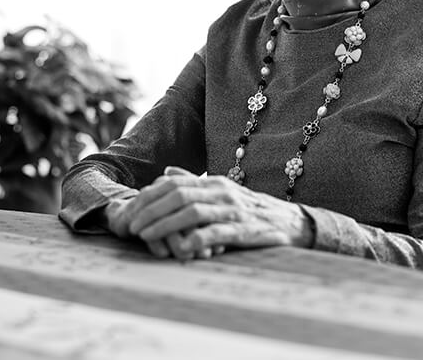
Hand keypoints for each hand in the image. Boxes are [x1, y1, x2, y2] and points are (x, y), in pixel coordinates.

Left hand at [121, 166, 312, 259]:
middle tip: (132, 227)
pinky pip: (217, 233)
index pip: (174, 183)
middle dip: (151, 211)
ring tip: (146, 237)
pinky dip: (197, 240)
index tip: (131, 212)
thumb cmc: (251, 210)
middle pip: (179, 195)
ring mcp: (234, 211)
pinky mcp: (245, 231)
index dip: (149, 197)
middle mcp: (222, 192)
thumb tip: (166, 172)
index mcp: (214, 183)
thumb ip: (195, 182)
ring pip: (193, 212)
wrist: (291, 222)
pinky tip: (181, 249)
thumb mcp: (223, 192)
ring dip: (165, 224)